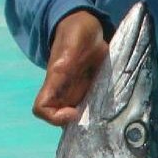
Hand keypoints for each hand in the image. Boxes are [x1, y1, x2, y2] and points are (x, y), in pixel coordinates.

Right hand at [33, 9, 108, 125]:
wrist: (86, 31)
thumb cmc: (76, 34)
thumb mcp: (73, 43)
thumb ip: (69, 55)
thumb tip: (64, 68)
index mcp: (55, 82)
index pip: (42, 108)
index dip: (54, 117)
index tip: (75, 113)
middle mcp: (64, 93)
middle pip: (62, 121)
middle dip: (78, 126)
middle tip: (97, 121)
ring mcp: (77, 94)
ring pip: (77, 120)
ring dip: (91, 123)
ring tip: (108, 119)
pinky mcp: (91, 93)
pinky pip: (93, 112)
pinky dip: (103, 115)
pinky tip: (115, 111)